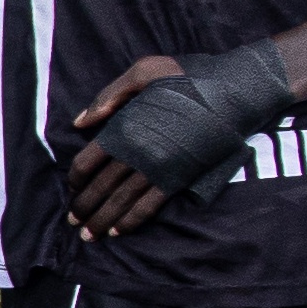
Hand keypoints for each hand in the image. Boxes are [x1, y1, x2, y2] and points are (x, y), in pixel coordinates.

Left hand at [63, 38, 293, 237]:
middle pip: (102, 187)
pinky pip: (150, 206)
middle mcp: (138, 153)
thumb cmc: (189, 78)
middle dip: (84, 207)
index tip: (72, 188)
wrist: (235, 92)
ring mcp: (159, 169)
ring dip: (103, 221)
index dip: (76, 179)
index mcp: (125, 128)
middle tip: (71, 222)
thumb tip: (81, 122)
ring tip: (89, 236)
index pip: (89, 161)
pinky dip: (132, 220)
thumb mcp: (145, 71)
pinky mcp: (178, 178)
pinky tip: (119, 232)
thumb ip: (110, 95)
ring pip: (122, 201)